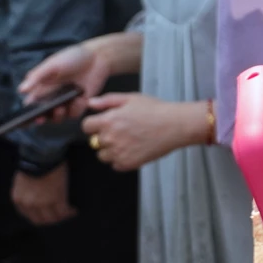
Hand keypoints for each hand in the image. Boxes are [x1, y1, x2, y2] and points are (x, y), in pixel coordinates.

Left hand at [12, 165, 75, 226]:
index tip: (48, 214)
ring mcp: (42, 203)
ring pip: (53, 218)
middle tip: (60, 216)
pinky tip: (74, 210)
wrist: (42, 154)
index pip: (28, 215)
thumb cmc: (34, 161)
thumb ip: (27, 191)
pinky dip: (69, 212)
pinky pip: (64, 211)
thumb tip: (38, 194)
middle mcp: (28, 204)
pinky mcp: (56, 199)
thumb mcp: (24, 179)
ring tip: (69, 213)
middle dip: (51, 219)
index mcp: (18, 199)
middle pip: (40, 220)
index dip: (39, 216)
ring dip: (61, 217)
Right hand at [21, 39, 110, 123]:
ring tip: (61, 107)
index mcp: (42, 88)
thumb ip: (37, 76)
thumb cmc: (72, 57)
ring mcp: (66, 102)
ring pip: (59, 117)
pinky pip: (75, 113)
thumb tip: (21, 90)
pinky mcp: (80, 104)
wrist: (97, 56)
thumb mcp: (52, 64)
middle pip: (43, 115)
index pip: (30, 105)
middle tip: (42, 117)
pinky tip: (80, 99)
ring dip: (59, 115)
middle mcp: (52, 98)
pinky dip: (76, 109)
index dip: (27, 114)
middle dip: (42, 118)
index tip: (27, 118)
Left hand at [81, 94, 197, 171]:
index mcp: (108, 120)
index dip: (95, 124)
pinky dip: (121, 159)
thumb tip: (90, 103)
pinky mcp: (128, 163)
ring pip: (103, 155)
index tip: (105, 124)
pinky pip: (115, 165)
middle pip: (94, 141)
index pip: (86, 126)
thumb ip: (107, 100)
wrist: (176, 125)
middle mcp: (110, 138)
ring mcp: (118, 152)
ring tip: (128, 141)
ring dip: (111, 150)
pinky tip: (133, 149)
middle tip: (123, 131)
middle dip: (105, 136)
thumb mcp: (131, 98)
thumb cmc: (156, 110)